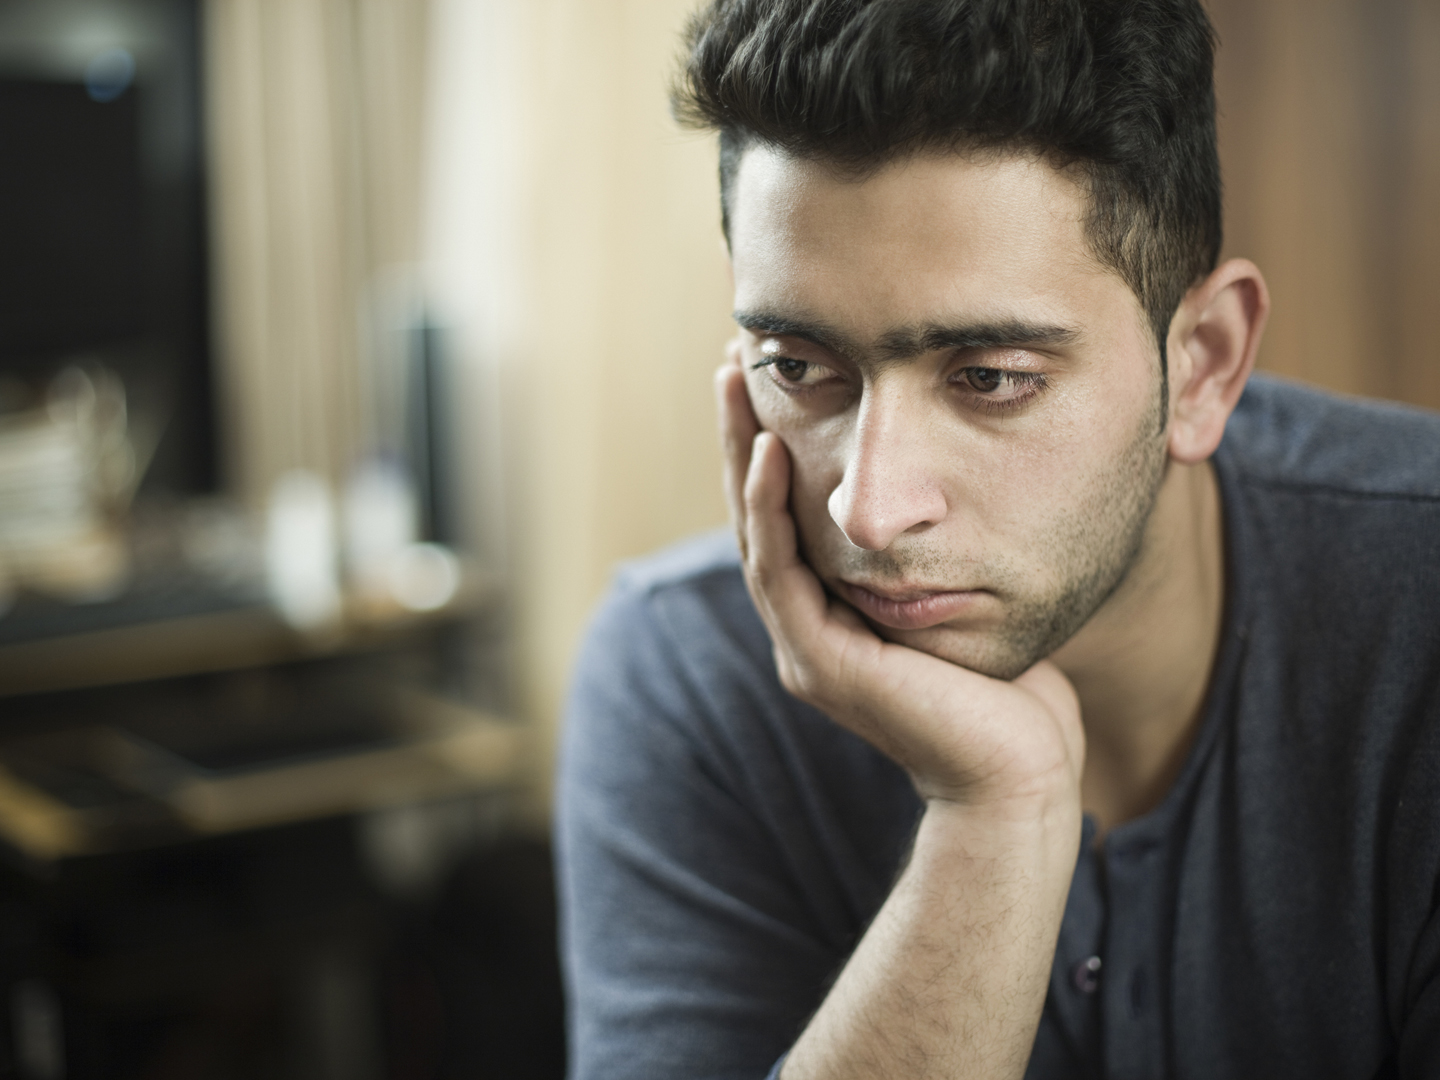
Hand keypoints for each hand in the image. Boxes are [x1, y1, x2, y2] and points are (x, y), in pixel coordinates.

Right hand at [716, 351, 1084, 815]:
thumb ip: (937, 554)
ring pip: (753, 534)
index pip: (785, 516)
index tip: (774, 375)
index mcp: (830, 614)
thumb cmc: (1007, 689)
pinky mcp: (818, 663)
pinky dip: (769, 507)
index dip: (771, 447)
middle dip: (740, 435)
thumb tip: (952, 492)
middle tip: (734, 359)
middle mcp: (804, 628)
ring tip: (735, 381)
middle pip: (755, 514)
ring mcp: (804, 648)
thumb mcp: (963, 597)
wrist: (1019, 772)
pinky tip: (772, 449)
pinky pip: (779, 571)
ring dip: (740, 454)